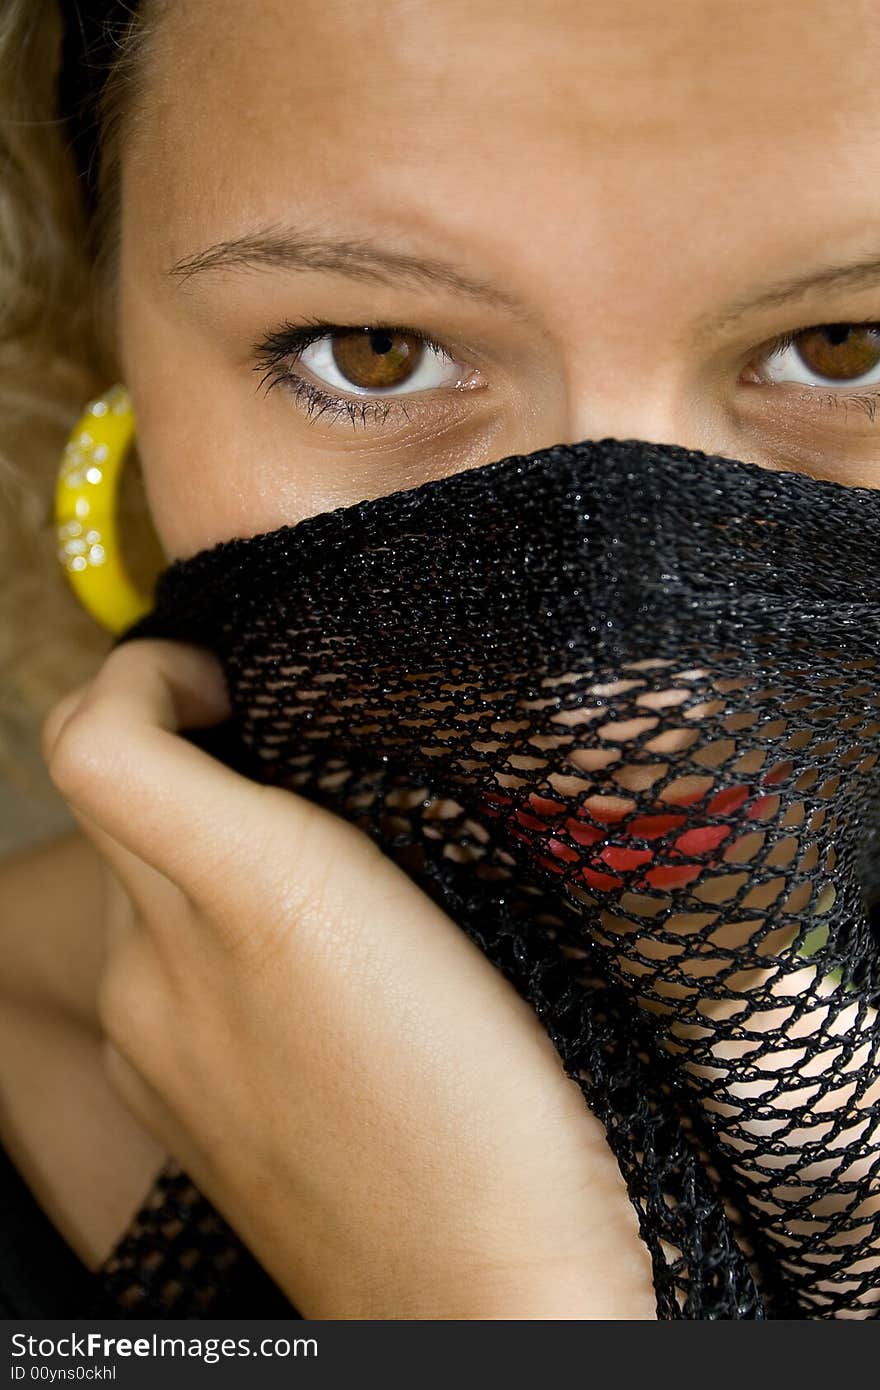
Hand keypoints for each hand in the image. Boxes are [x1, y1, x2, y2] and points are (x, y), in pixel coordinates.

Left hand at [41, 638, 654, 1319]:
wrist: (480, 1299)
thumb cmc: (493, 1119)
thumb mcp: (440, 912)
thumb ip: (325, 815)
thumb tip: (268, 743)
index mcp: (236, 904)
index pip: (97, 743)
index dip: (145, 677)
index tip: (224, 684)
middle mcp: (156, 976)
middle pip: (115, 809)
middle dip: (190, 756)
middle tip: (294, 765)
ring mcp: (156, 1048)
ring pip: (139, 889)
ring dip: (205, 847)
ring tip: (324, 877)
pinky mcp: (176, 1105)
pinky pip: (159, 972)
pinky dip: (207, 933)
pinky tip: (306, 973)